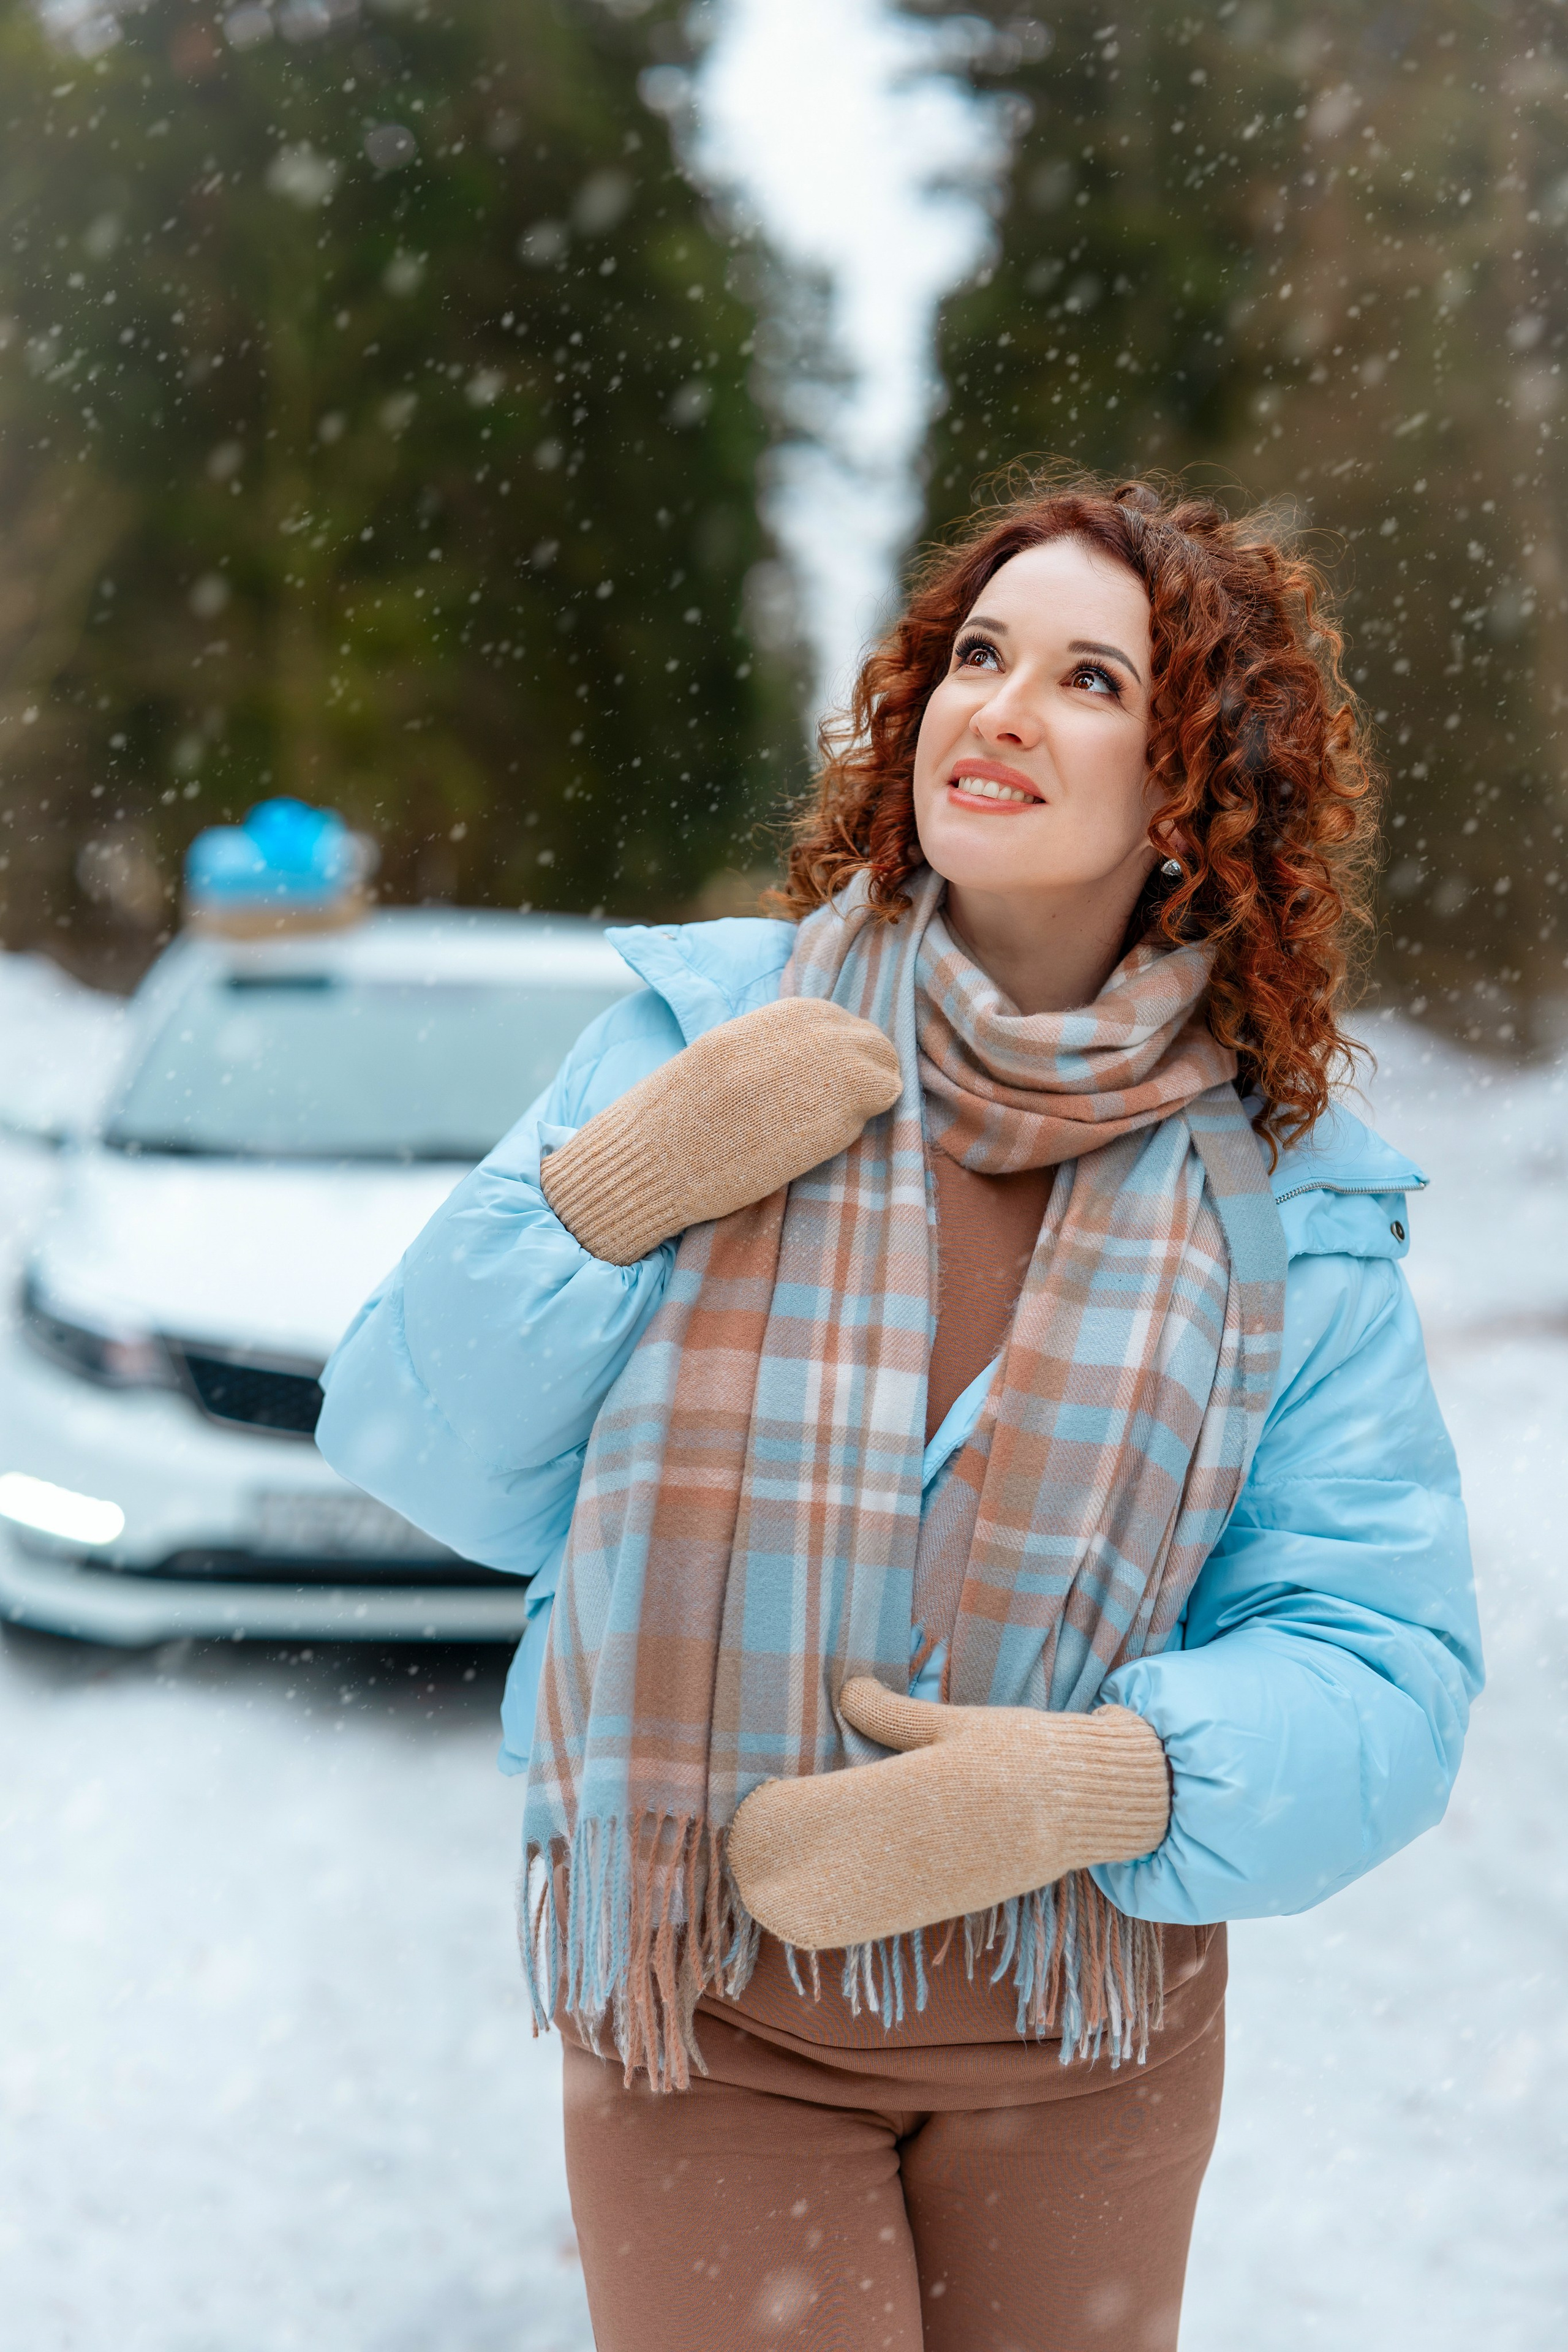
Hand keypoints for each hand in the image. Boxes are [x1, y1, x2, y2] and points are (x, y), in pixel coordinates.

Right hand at [540, 997, 901, 1264]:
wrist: (651, 1163)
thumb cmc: (672, 1123)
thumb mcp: (718, 1059)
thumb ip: (766, 1048)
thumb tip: (808, 1055)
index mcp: (765, 1020)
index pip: (831, 1017)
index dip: (838, 1047)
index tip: (832, 1073)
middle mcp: (799, 1037)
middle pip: (866, 1038)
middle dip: (866, 1065)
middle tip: (852, 1097)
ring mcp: (820, 1072)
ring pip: (882, 1065)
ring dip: (873, 1089)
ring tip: (846, 1116)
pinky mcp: (833, 1114)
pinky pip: (877, 1100)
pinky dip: (868, 1115)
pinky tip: (837, 1133)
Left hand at [726, 1677, 1169, 1950]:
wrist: (1093, 1800)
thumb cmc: (1027, 1749)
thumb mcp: (961, 1722)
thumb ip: (898, 1717)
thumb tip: (844, 1693)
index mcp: (932, 1784)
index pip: (850, 1802)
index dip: (802, 1810)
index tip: (760, 1807)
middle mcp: (934, 1840)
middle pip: (847, 1860)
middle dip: (797, 1863)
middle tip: (746, 1860)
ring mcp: (948, 1878)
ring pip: (867, 1896)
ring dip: (819, 1895)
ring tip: (770, 1891)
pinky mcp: (961, 1900)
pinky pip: (896, 1912)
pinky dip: (856, 1913)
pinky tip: (824, 1911)